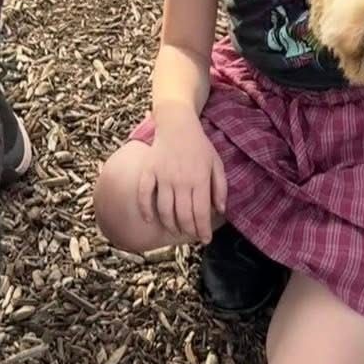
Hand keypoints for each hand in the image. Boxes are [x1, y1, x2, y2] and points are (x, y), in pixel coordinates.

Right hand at [139, 113, 225, 244]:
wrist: (177, 124)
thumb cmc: (199, 145)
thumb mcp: (216, 163)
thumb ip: (220, 187)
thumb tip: (220, 210)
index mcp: (199, 179)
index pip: (200, 213)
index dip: (203, 230)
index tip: (205, 239)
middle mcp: (180, 180)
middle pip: (182, 215)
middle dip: (188, 231)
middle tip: (191, 236)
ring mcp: (162, 176)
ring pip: (164, 210)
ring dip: (170, 225)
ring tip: (176, 231)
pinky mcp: (148, 171)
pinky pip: (144, 195)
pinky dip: (145, 210)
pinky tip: (150, 220)